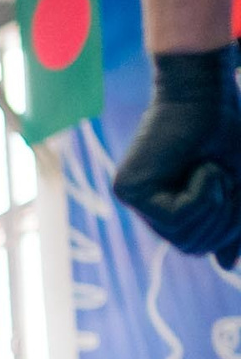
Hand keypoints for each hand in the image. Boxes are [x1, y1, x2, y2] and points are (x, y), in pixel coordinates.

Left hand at [112, 45, 240, 265]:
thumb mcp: (240, 189)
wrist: (209, 92)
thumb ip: (235, 228)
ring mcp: (132, 199)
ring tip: (209, 166)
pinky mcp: (128, 189)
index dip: (226, 225)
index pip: (197, 245)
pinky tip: (197, 165)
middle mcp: (145, 207)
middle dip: (222, 215)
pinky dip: (202, 192)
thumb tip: (226, 267)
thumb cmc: (227, 133)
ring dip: (214, 200)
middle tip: (222, 173)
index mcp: (167, 206)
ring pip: (184, 236)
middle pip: (190, 246)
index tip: (231, 184)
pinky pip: (176, 217)